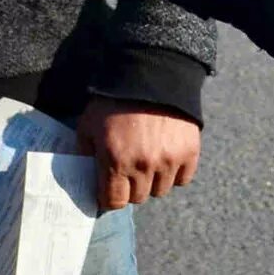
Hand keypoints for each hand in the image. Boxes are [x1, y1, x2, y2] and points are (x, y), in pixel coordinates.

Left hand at [77, 99, 198, 209]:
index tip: (110, 187)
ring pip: (160, 191)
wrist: (152, 73)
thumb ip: (84, 152)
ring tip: (148, 160)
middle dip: (130, 187)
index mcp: (115, 161)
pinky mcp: (189, 152)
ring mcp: (169, 161)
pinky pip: (182, 179)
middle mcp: (143, 166)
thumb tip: (84, 174)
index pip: (114, 202)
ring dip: (152, 181)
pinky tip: (166, 156)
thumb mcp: (88, 124)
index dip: (110, 196)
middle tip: (128, 169)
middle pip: (138, 198)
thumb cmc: (115, 99)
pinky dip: (174, 173)